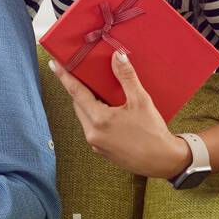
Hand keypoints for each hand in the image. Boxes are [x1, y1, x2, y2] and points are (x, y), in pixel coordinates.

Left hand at [47, 50, 191, 178]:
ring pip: (85, 117)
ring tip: (96, 90)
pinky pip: (92, 128)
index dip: (64, 77)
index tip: (54, 64)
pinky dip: (95, 116)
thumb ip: (127, 77)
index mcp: (99, 119)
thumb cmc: (153, 132)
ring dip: (87, 103)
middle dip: (79, 89)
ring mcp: (95, 143)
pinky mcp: (101, 150)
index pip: (76, 92)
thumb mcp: (141, 101)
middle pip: (79, 104)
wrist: (163, 162)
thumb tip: (117, 56)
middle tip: (81, 74)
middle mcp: (92, 133)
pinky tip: (106, 110)